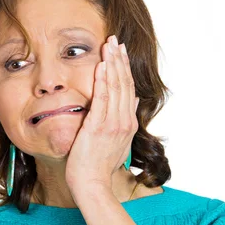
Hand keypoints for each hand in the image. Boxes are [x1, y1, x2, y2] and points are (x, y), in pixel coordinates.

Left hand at [65, 34, 138, 191]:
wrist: (92, 185)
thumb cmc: (98, 166)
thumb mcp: (118, 141)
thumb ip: (125, 120)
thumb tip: (132, 101)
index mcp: (127, 123)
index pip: (128, 90)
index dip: (125, 69)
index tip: (121, 52)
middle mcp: (123, 121)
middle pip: (124, 83)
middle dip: (120, 59)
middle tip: (115, 40)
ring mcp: (113, 123)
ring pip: (116, 87)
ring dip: (113, 63)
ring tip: (110, 45)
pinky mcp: (98, 126)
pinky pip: (103, 98)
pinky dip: (104, 80)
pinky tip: (103, 65)